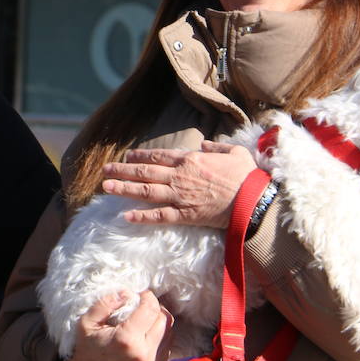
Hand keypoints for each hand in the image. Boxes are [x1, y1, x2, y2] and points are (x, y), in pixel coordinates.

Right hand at [68, 290, 173, 360]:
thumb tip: (127, 293)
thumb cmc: (87, 350)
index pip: (151, 310)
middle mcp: (143, 354)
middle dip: (156, 308)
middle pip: (165, 320)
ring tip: (146, 321)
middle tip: (144, 306)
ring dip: (160, 323)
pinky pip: (166, 349)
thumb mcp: (87, 322)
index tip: (141, 294)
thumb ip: (106, 303)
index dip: (149, 297)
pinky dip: (160, 339)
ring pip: (170, 334)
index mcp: (126, 339)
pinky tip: (146, 337)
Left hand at [102, 141, 256, 228]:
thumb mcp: (234, 152)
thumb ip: (216, 146)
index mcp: (190, 160)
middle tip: (105, 170)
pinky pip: (158, 216)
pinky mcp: (185, 215)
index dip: (139, 157)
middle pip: (144, 172)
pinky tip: (126, 215)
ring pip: (145, 191)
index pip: (157, 157)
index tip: (127, 157)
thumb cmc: (247, 176)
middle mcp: (179, 176)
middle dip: (123, 170)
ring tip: (106, 187)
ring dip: (124, 189)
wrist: (253, 200)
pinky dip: (141, 216)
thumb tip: (204, 144)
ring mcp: (180, 196)